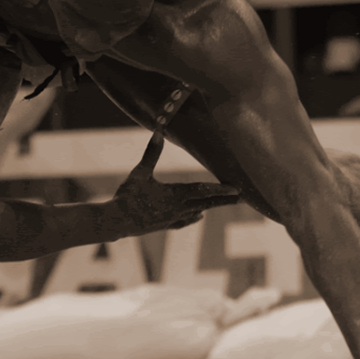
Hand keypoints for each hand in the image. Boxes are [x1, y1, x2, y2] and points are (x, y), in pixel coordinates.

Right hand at [108, 131, 240, 235]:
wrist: (117, 221)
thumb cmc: (128, 196)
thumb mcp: (139, 172)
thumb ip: (152, 153)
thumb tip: (159, 133)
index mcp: (174, 194)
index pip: (202, 190)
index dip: (220, 188)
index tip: (237, 189)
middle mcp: (178, 208)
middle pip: (206, 202)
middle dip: (224, 199)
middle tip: (242, 198)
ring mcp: (172, 218)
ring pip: (198, 211)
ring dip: (212, 206)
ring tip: (226, 203)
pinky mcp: (165, 225)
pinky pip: (185, 221)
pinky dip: (194, 217)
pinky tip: (199, 216)